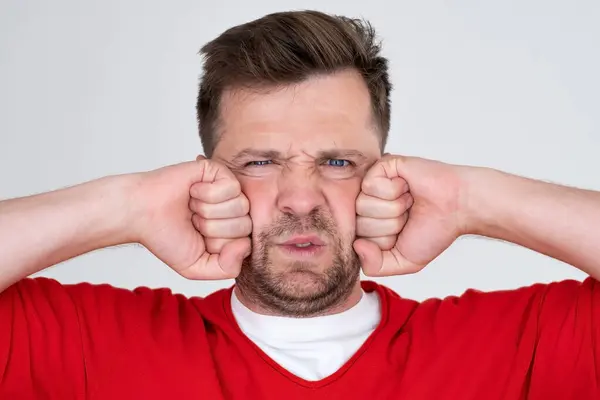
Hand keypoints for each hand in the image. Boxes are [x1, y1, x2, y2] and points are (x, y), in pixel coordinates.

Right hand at [134, 157, 251, 278]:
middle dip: (212, 228)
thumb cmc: (165, 236)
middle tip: (192, 220)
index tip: (197, 238)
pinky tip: (193, 191)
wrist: (140, 213)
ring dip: (208, 210)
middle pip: (244, 225)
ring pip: (240, 206)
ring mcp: (228, 190)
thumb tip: (245, 244)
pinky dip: (206, 193)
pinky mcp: (219, 171)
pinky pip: (231, 188)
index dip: (217, 246)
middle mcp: (233, 211)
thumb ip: (227, 268)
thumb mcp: (197, 267)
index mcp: (231, 233)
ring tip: (192, 206)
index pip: (245, 243)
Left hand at [354, 155, 466, 275]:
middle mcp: (368, 205)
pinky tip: (407, 187)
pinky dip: (394, 191)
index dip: (384, 243)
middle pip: (358, 224)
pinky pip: (370, 186)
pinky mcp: (381, 167)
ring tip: (409, 201)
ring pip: (362, 205)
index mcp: (370, 225)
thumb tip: (357, 246)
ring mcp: (373, 186)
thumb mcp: (403, 261)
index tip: (404, 234)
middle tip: (409, 215)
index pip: (356, 241)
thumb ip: (374, 265)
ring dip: (393, 208)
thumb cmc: (434, 230)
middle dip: (389, 226)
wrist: (458, 207)